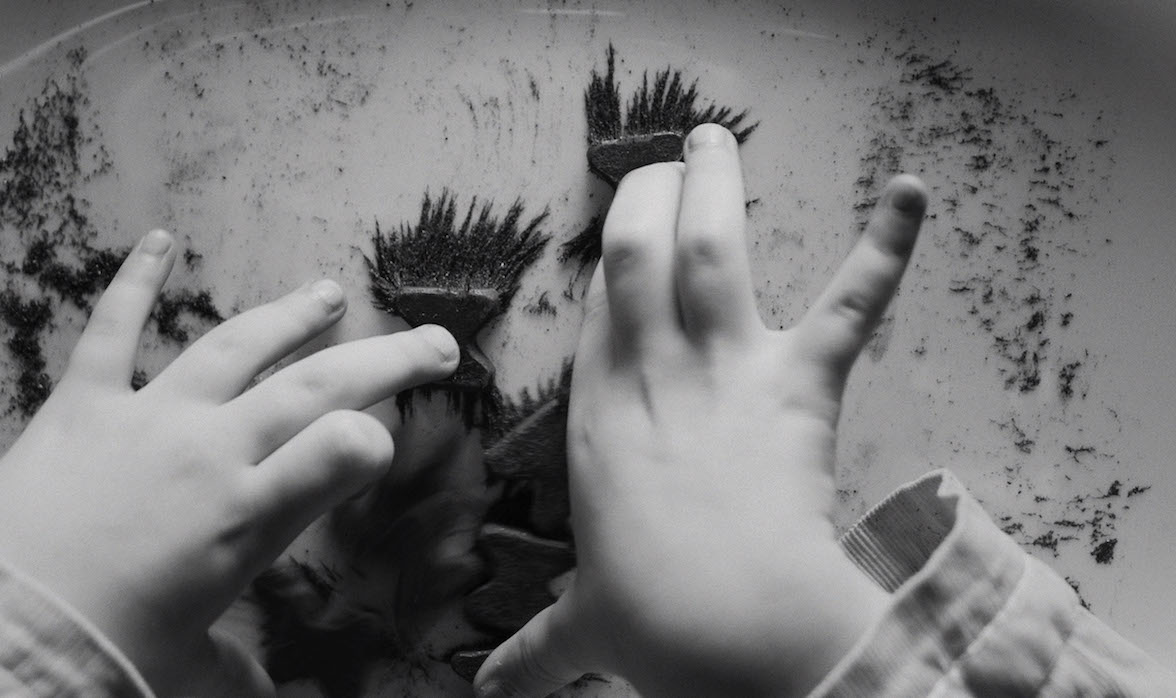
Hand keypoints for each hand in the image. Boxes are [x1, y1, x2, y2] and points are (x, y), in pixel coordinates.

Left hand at [0, 230, 459, 694]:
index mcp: (245, 516)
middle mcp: (210, 452)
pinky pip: (114, 330)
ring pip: (236, 346)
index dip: (376, 437)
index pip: (338, 455)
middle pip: (315, 388)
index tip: (390, 435)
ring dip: (291, 316)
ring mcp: (150, 418)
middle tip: (435, 343)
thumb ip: (244, 663)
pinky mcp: (86, 403)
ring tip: (330, 292)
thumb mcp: (193, 660)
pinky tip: (162, 239)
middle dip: (386, 360)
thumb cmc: (104, 649)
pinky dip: (137, 281)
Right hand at [475, 124, 927, 695]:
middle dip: (645, 197)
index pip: (599, 315)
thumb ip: (537, 655)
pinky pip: (849, 304)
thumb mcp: (585, 632)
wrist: (726, 626)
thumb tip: (484, 696)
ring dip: (714, 185)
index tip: (621, 228)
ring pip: (711, 249)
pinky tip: (908, 190)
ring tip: (716, 139)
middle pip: (636, 254)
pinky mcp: (799, 382)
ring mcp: (725, 368)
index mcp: (598, 418)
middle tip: (660, 162)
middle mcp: (652, 374)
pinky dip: (885, 245)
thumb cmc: (651, 623)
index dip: (610, 266)